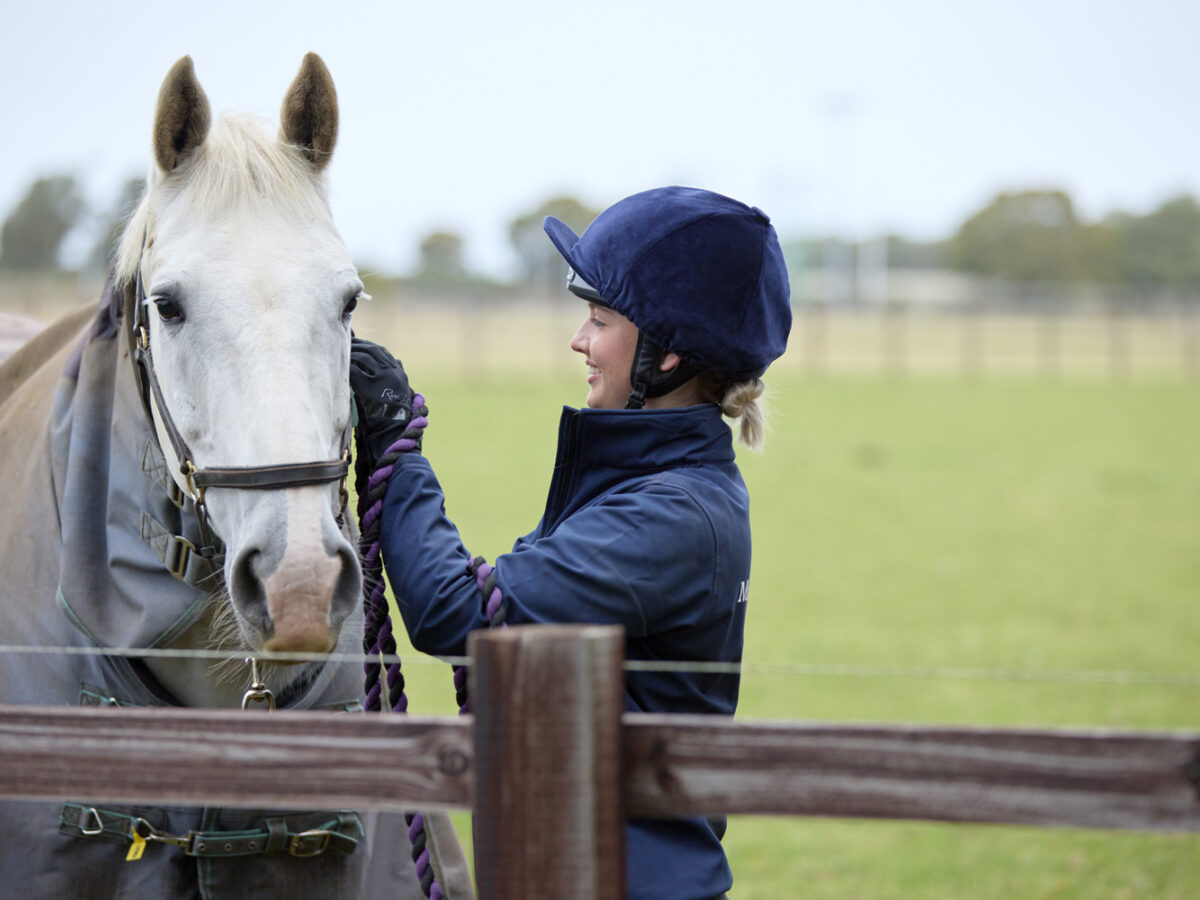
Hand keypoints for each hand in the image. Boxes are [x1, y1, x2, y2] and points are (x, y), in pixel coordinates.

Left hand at [349, 337, 423, 469]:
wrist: (394, 436)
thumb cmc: (394, 419)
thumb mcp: (401, 395)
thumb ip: (397, 379)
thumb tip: (398, 361)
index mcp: (400, 375)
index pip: (382, 352)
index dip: (367, 346)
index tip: (356, 344)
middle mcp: (394, 374)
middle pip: (372, 351)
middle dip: (357, 345)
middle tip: (344, 343)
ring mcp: (383, 379)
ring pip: (363, 357)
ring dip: (350, 353)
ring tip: (339, 353)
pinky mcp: (370, 387)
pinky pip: (355, 370)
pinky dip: (346, 366)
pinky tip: (339, 366)